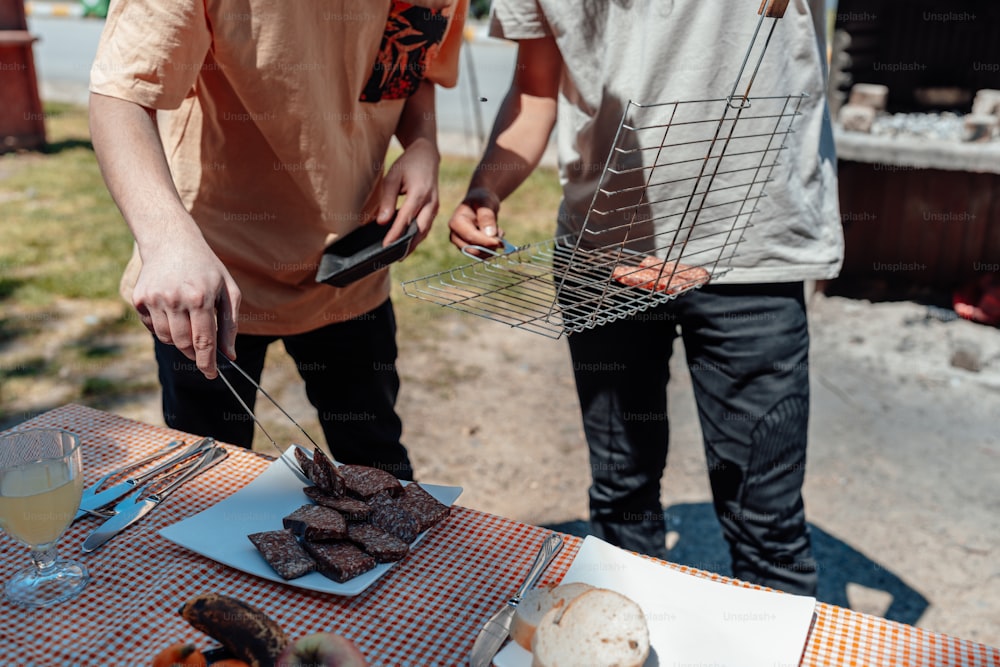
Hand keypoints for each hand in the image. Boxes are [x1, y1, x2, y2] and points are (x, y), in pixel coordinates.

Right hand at [131, 232, 240, 378]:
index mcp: (200, 298)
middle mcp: (174, 300)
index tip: (212, 375)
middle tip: (202, 354)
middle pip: (183, 345)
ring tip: (189, 325)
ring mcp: (153, 299)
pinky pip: (153, 327)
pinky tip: (173, 312)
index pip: (203, 342)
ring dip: (180, 341)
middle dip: (194, 355)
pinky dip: (165, 328)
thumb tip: (230, 355)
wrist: (170, 241)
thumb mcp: (228, 290)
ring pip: (167, 338)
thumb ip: (230, 324)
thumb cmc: (206, 267)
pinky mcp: (139, 299)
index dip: (207, 363)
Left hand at [376, 137, 439, 248]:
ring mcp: (435, 207)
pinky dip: (417, 236)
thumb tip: (382, 222)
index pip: (406, 219)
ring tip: (398, 255)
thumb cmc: (407, 165)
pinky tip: (406, 243)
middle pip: (420, 230)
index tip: (386, 246)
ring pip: (424, 231)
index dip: (395, 234)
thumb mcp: (392, 177)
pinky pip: (426, 226)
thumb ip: (387, 200)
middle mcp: (431, 203)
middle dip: (407, 245)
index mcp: (420, 193)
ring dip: (413, 244)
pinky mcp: (434, 209)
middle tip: (393, 257)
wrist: (427, 155)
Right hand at [448, 187, 504, 256]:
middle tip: (502, 239)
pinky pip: (482, 255)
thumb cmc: (482, 200)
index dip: (486, 242)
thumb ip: (487, 216)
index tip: (500, 241)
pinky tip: (496, 237)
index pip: (471, 238)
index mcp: (456, 223)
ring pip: (478, 255)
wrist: (481, 203)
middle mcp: (455, 235)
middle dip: (489, 247)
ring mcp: (460, 243)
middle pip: (472, 250)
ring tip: (499, 232)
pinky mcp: (469, 248)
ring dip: (492, 247)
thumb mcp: (486, 202)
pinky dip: (491, 248)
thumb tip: (490, 234)